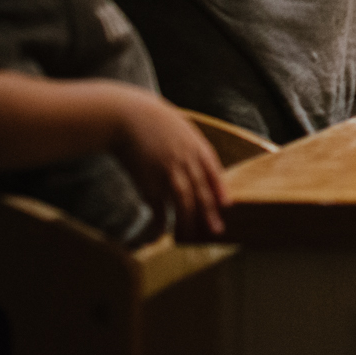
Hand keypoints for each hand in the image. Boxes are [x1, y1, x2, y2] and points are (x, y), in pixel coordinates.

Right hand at [109, 91, 229, 238]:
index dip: (220, 191)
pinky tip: (161, 233)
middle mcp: (185, 162)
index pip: (214, 173)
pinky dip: (159, 222)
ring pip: (183, 202)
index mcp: (197, 147)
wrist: (127, 118)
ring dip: (187, 222)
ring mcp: (166, 173)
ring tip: (190, 236)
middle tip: (216, 231)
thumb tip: (202, 172)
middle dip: (209, 213)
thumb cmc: (156, 123)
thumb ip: (194, 150)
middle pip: (201, 192)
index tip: (227, 206)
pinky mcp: (147, 182)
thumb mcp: (183, 130)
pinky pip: (157, 207)